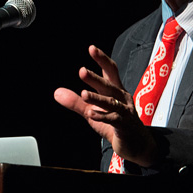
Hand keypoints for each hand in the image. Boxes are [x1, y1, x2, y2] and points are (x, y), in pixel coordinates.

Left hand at [54, 45, 158, 167]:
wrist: (136, 144)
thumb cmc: (115, 123)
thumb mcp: (92, 111)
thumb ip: (76, 102)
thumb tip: (56, 92)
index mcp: (115, 90)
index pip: (110, 71)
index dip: (102, 59)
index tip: (91, 48)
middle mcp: (122, 98)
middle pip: (109, 85)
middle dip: (96, 78)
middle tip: (82, 71)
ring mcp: (125, 112)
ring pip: (111, 102)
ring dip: (97, 98)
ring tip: (84, 94)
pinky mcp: (125, 126)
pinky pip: (114, 119)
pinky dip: (102, 116)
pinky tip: (91, 114)